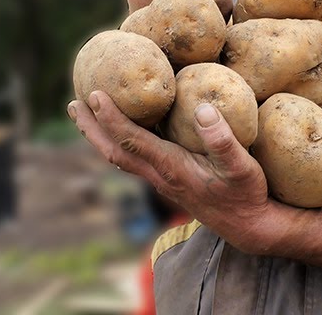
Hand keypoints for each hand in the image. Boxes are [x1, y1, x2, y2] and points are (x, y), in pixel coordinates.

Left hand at [67, 91, 279, 253]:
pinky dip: (119, 141)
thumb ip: (222, 140)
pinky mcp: (169, 180)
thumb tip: (202, 108)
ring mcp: (162, 180)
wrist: (248, 227)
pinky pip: (134, 158)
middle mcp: (160, 175)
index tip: (95, 94)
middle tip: (73, 103)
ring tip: (86, 113)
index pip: (131, 140)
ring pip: (120, 157)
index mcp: (171, 167)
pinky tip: (121, 131)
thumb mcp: (242, 166)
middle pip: (114, 151)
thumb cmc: (246, 194)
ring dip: (100, 136)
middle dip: (91, 128)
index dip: (111, 118)